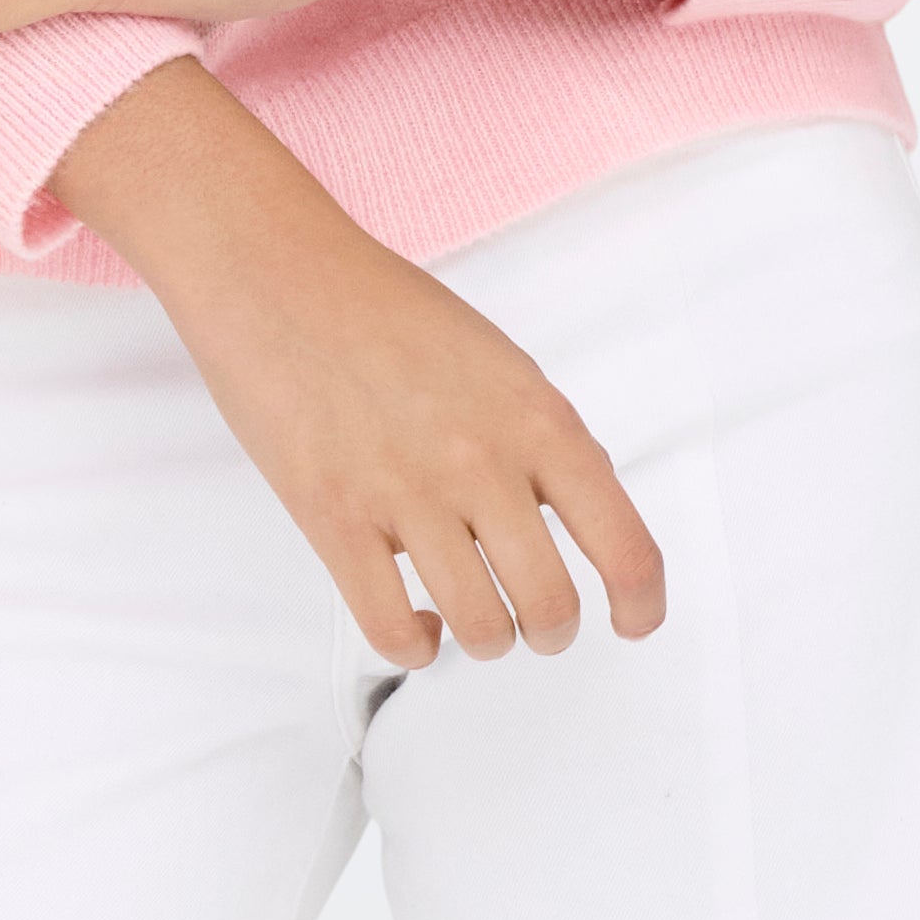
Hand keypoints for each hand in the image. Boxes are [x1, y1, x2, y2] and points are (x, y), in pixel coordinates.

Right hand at [47, 62, 668, 669]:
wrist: (278, 272)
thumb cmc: (386, 310)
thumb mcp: (499, 361)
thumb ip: (543, 440)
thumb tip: (581, 522)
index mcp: (537, 417)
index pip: (624, 543)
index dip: (641, 604)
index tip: (633, 622)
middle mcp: (482, 460)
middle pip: (551, 607)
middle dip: (550, 631)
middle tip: (536, 622)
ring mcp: (405, 492)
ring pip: (479, 630)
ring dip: (485, 640)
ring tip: (472, 616)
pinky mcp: (332, 518)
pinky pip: (393, 630)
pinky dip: (416, 647)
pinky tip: (417, 622)